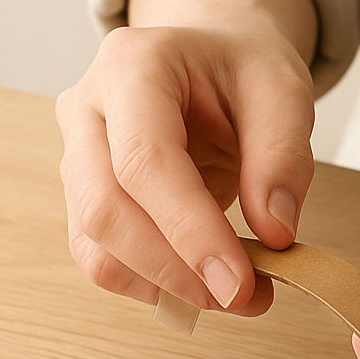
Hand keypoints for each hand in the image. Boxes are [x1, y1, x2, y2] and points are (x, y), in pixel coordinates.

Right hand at [56, 22, 313, 314]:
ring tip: (238, 293)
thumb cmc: (243, 71)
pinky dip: (152, 284)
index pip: (144, 160)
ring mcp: (75, 153)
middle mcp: (88, 107)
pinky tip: (204, 284)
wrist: (212, 62)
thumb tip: (274, 234)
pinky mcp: (83, 195)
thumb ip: (283, 158)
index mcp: (134, 66)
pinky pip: (102, 256)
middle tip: (244, 297)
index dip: (189, 230)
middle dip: (174, 268)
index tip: (239, 282)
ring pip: (95, 243)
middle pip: (105, 207)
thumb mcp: (284, 91)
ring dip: (164, 285)